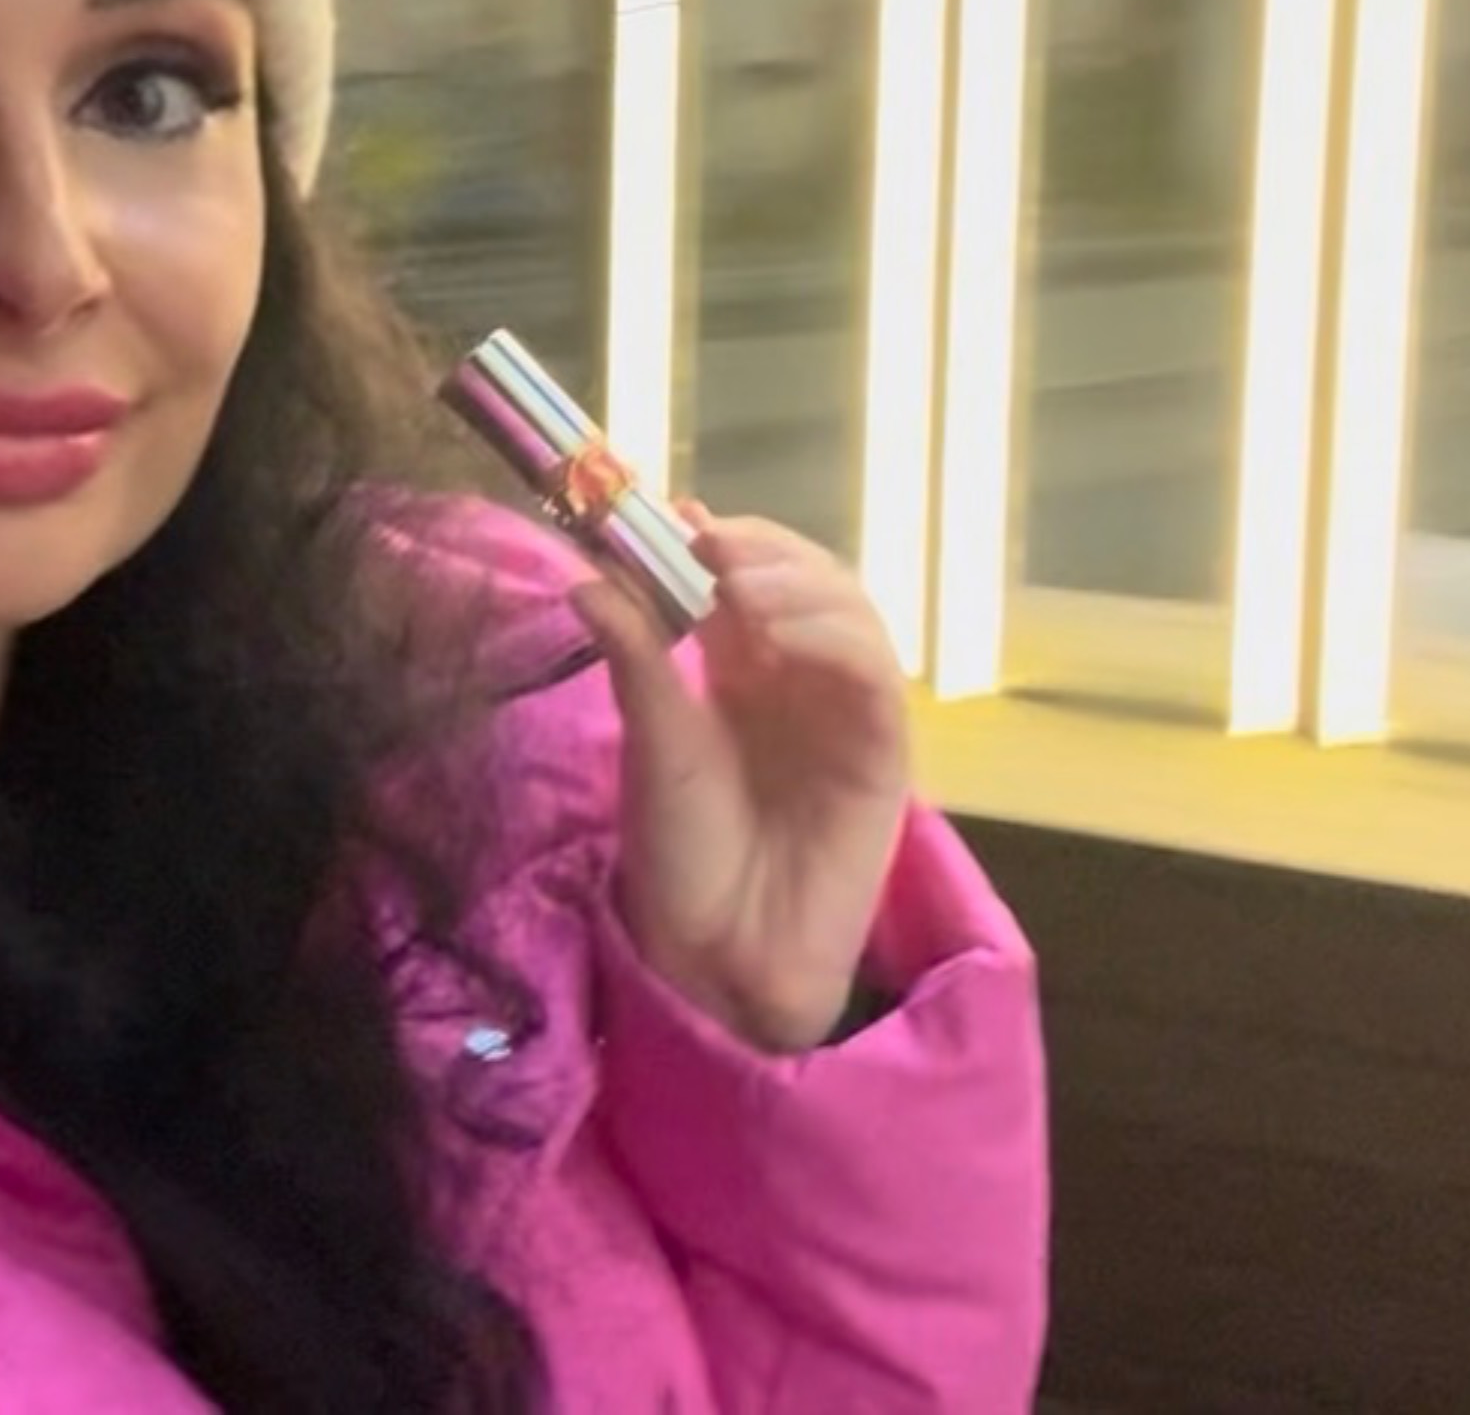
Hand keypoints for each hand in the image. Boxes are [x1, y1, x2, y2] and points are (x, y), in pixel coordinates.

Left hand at [574, 504, 914, 1055]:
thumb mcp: (650, 743)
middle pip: (805, 580)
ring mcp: (845, 710)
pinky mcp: (882, 753)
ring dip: (798, 583)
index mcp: (741, 667)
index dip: (714, 538)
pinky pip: (876, 678)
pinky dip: (836, 639)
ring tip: (736, 580)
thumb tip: (587, 576)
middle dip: (760, 549)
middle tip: (707, 542)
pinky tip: (782, 630)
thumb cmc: (682, 853)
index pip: (743, 575)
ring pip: (850, 614)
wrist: (719, 955)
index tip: (667, 514)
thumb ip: (637, 658)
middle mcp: (799, 676)